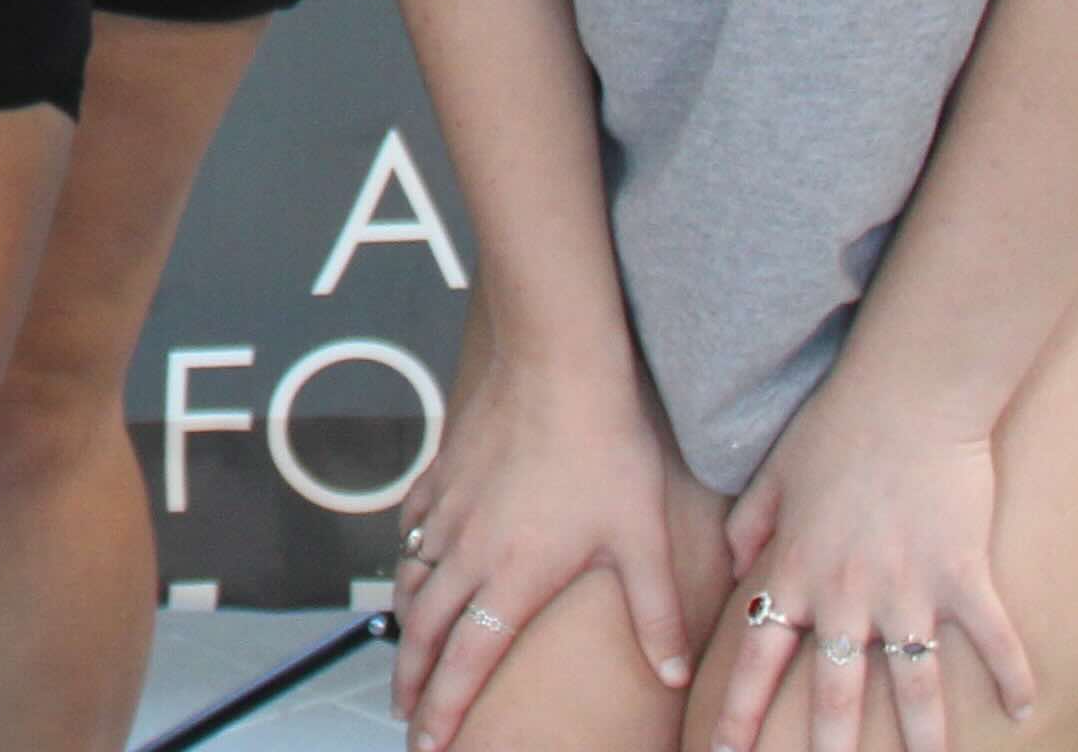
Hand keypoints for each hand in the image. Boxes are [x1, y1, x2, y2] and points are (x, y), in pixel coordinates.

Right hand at [389, 338, 695, 751]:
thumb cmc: (605, 450)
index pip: (466, 662)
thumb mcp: (641, 538)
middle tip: (406, 717)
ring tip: (408, 655)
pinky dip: (406, 558)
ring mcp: (447, 510)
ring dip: (407, 626)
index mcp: (511, 578)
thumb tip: (671, 674)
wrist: (557, 364)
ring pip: (410, 581)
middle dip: (413, 682)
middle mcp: (466, 551)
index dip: (445, 710)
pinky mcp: (442, 472)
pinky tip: (411, 562)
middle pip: (425, 632)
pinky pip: (411, 527)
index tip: (431, 745)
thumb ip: (656, 611)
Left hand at [711, 371, 1032, 751]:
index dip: (739, 712)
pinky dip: (1013, 678)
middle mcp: (848, 595)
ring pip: (915, 688)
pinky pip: (993, 641)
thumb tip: (738, 568)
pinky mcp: (964, 577)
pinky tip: (1025, 712)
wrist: (907, 395)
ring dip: (924, 741)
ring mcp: (909, 591)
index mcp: (797, 572)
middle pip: (837, 694)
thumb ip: (750, 526)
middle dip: (829, 750)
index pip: (758, 658)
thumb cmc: (836, 426)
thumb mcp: (773, 474)